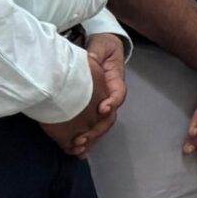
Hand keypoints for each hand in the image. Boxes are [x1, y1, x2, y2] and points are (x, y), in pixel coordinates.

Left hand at [39, 40, 126, 158]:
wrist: (103, 48)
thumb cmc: (102, 47)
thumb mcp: (101, 46)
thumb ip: (97, 53)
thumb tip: (91, 57)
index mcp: (115, 81)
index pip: (118, 94)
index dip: (112, 102)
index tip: (103, 109)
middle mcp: (111, 95)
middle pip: (110, 117)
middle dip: (96, 130)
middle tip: (82, 139)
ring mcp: (103, 104)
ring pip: (102, 126)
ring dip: (91, 139)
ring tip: (78, 149)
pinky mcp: (93, 110)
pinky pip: (93, 127)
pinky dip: (87, 140)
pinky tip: (77, 151)